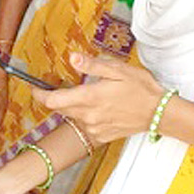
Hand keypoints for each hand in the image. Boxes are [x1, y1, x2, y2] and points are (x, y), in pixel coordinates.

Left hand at [32, 52, 164, 143]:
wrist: (159, 113)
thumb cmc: (140, 88)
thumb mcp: (118, 70)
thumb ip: (92, 65)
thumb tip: (72, 58)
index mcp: (89, 97)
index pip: (52, 101)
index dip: (39, 95)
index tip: (34, 88)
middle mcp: (88, 116)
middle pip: (59, 109)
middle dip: (54, 99)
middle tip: (58, 87)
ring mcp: (94, 128)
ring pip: (71, 117)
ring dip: (71, 107)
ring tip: (84, 95)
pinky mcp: (101, 136)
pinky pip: (84, 126)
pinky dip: (84, 117)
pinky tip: (97, 108)